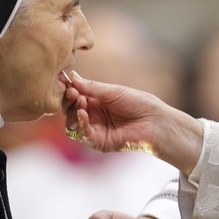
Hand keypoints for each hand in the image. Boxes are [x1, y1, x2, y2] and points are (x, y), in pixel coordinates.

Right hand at [62, 73, 202, 174]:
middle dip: (69, 100)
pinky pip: (83, 135)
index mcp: (97, 101)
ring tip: (80, 100)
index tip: (64, 81)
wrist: (154, 121)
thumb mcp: (112, 91)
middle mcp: (93, 115)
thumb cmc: (138, 103)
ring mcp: (95, 129)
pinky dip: (80, 123)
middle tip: (72, 91)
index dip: (69, 89)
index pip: (75, 96)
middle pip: (71, 110)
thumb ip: (91, 87)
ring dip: (73, 111)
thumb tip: (72, 76)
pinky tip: (83, 113)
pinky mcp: (99, 142)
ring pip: (72, 123)